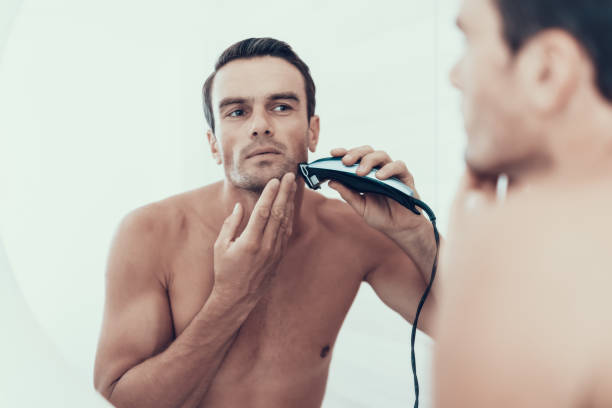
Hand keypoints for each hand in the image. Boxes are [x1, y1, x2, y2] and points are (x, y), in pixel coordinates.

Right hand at [212, 173, 295, 304]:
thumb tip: (240, 207)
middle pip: (278, 213)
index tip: (274, 180)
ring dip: (289, 202)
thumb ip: (230, 225)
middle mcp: (266, 246)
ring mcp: (275, 251)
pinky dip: (289, 217)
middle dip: (284, 192)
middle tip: (289, 176)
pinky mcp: (279, 256)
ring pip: (285, 221)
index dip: (270, 194)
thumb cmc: (225, 271)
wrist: (238, 297)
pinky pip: (286, 232)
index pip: (263, 212)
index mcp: (250, 242)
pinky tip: (290, 206)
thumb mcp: (220, 247)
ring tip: (292, 186)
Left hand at [328, 146, 427, 237]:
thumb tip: (331, 181)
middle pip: (367, 151)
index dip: (344, 152)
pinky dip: (388, 169)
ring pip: (381, 155)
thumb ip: (348, 194)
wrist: (400, 229)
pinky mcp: (405, 177)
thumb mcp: (360, 207)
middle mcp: (378, 169)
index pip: (354, 157)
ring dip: (369, 160)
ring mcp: (392, 172)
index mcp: (365, 174)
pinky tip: (379, 177)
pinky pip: (398, 166)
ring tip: (360, 173)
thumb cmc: (381, 216)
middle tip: (345, 162)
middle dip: (355, 154)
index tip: (333, 153)